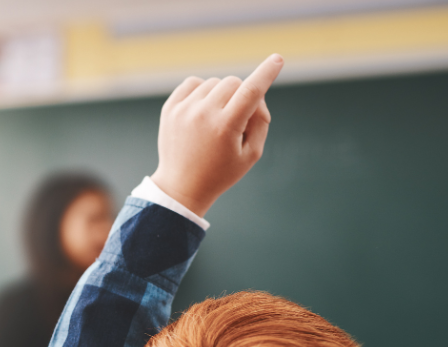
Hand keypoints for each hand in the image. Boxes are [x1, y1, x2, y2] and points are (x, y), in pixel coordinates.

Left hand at [150, 54, 283, 216]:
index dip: (267, 73)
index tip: (277, 59)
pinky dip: (202, 92)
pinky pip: (193, 83)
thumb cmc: (221, 172)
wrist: (182, 186)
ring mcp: (183, 110)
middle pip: (234, 82)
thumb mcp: (251, 154)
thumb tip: (256, 94)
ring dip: (221, 96)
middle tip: (237, 120)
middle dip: (241, 95)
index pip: (251, 91)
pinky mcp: (170, 108)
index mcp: (225, 127)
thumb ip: (261, 121)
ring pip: (214, 83)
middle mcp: (203, 114)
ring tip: (216, 121)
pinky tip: (202, 111)